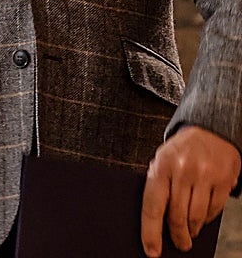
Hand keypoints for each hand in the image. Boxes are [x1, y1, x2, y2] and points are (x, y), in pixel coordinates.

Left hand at [141, 125, 240, 255]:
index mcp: (161, 166)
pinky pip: (215, 210)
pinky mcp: (224, 180)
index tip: (151, 251)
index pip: (153, 206)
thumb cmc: (181, 150)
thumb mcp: (162, 161)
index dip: (151, 232)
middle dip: (176, 236)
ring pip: (197, 216)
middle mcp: (183, 171)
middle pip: (177, 215)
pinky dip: (207, 220)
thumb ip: (159, 186)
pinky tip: (202, 220)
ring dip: (192, 230)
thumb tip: (156, 221)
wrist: (210, 130)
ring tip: (189, 234)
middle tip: (178, 245)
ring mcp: (205, 176)